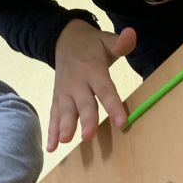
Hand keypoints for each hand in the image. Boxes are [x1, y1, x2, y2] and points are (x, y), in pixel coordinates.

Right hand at [48, 19, 135, 151]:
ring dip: (64, 126)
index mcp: (93, 69)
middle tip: (88, 136)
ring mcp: (64, 92)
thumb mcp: (107, 40)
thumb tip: (132, 34)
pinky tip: (52, 148)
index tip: (122, 122)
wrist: (63, 39)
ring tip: (66, 140)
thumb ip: (120, 42)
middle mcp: (77, 82)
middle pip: (83, 103)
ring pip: (65, 111)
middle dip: (85, 120)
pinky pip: (53, 115)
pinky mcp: (57, 98)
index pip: (105, 89)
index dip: (113, 105)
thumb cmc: (91, 45)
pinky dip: (51, 131)